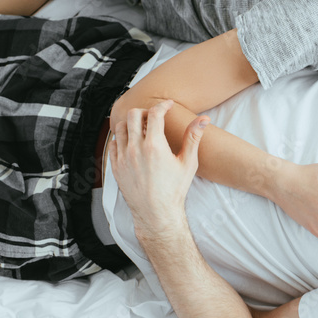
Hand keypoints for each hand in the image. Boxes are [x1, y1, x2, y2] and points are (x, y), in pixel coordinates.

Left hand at [108, 100, 208, 240]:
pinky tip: (133, 144)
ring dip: (131, 124)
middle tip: (154, 117)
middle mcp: (136, 149)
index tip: (168, 106)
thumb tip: (204, 118)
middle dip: (145, 112)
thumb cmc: (174, 190)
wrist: (156, 213)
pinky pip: (113, 143)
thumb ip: (194, 137)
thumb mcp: (188, 163)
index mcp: (155, 146)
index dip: (163, 105)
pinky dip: (122, 138)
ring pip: (120, 127)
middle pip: (133, 115)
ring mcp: (123, 158)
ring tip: (143, 130)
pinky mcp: (115, 166)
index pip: (155, 113)